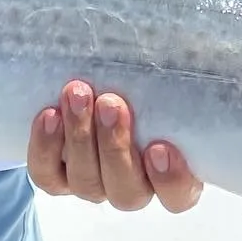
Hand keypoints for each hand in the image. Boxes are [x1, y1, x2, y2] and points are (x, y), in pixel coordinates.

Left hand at [27, 80, 202, 213]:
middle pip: (127, 190)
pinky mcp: (56, 176)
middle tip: (112, 103)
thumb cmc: (141, 77)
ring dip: (81, 137)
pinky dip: (46, 147)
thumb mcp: (166, 75)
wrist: (92, 78)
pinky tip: (49, 115)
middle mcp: (133, 184)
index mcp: (173, 171)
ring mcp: (93, 183)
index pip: (180, 195)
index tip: (161, 147)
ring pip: (87, 182)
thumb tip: (195, 45)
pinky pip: (48, 175)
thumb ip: (179, 73)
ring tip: (77, 94)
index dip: (172, 180)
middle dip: (116, 147)